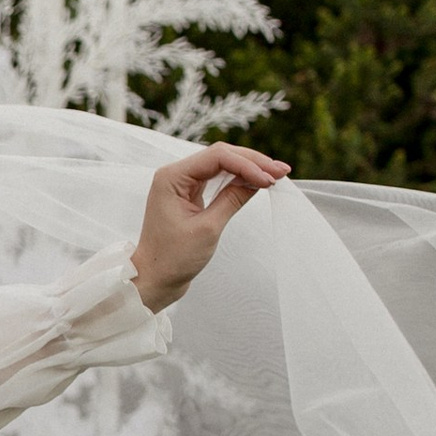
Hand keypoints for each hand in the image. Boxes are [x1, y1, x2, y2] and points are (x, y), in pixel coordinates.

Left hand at [130, 145, 289, 312]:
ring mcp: (182, 184)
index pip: (217, 157)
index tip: (269, 178)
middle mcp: (175, 175)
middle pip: (221, 156)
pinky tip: (257, 181)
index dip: (247, 164)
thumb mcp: (208, 228)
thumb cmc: (172, 258)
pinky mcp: (189, 195)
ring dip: (248, 168)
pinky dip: (238, 179)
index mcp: (172, 177)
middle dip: (252, 162)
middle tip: (281, 171)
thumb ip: (232, 199)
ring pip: (221, 165)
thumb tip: (257, 180)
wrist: (154, 279)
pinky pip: (217, 179)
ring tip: (276, 175)